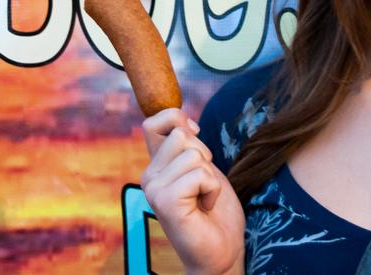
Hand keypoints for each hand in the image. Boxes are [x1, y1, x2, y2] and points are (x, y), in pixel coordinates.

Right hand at [141, 109, 245, 274]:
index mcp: (155, 166)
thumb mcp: (202, 167)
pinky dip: (212, 189)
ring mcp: (154, 189)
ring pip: (193, 154)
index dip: (177, 119)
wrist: (221, 251)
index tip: (195, 136)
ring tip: (203, 197)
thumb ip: (187, 146)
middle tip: (202, 185)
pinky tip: (205, 206)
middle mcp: (149, 176)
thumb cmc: (214, 211)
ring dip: (210, 176)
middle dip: (203, 155)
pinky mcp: (165, 202)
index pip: (154, 122)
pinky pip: (200, 174)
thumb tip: (184, 120)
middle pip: (181, 134)